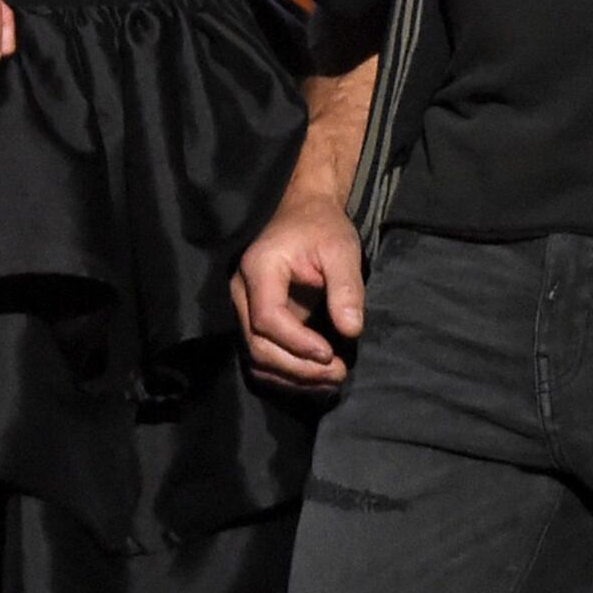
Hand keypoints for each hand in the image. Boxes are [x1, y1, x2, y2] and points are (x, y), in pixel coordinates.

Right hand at [230, 193, 366, 390]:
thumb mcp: (341, 250)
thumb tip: (351, 330)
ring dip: (292, 377)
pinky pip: (262, 357)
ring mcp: (244, 308)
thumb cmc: (322, 228)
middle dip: (298, 368)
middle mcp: (242, 291)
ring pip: (256, 358)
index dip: (297, 343)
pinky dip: (286, 374)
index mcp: (259, 269)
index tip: (331, 353)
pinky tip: (316, 377)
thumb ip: (346, 288)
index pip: (267, 318)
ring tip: (331, 378)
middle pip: (257, 345)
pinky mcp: (254, 320)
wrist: (304, 213)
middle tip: (339, 372)